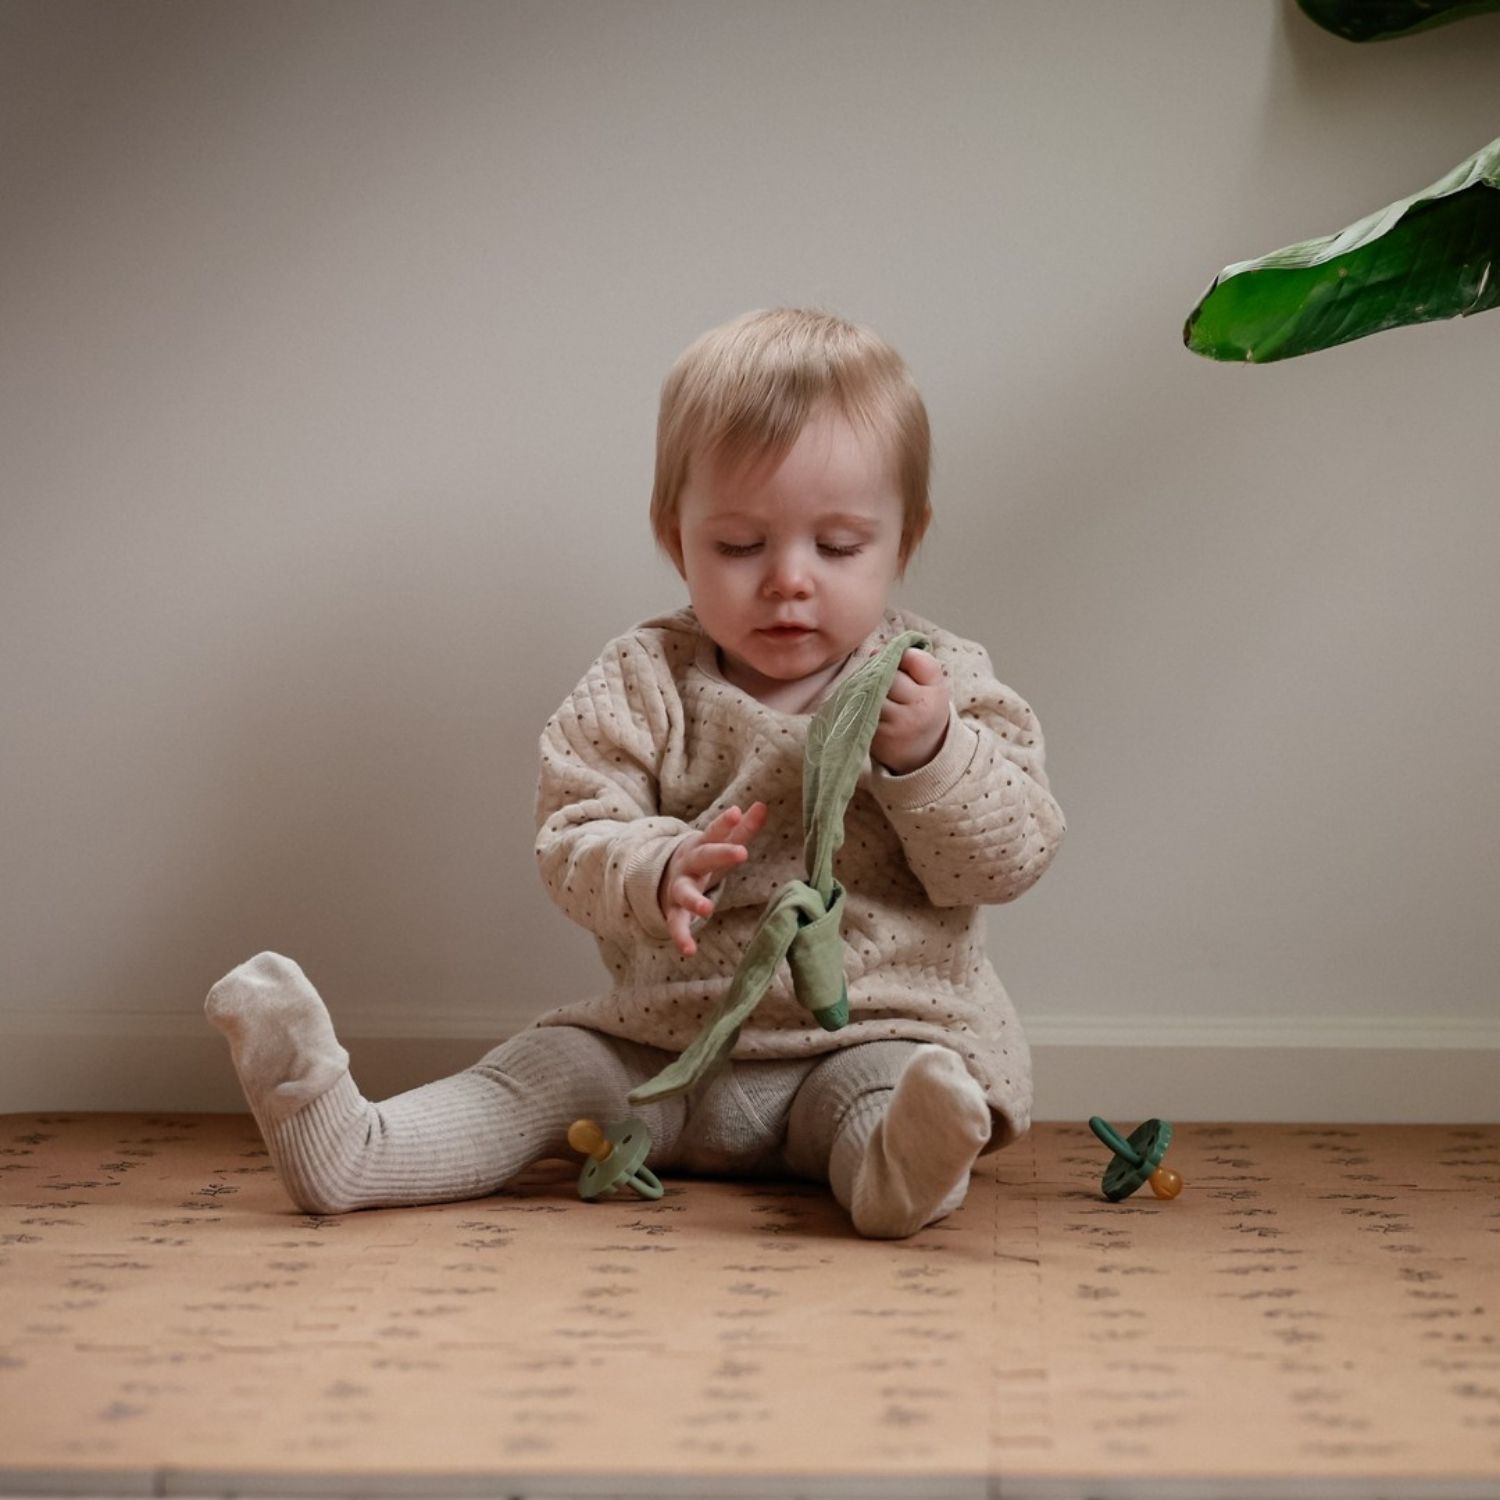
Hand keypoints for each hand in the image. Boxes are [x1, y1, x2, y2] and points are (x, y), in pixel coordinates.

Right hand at [659, 802, 768, 955]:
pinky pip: (676, 923)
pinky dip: (681, 937)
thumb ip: (742, 828)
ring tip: (707, 910)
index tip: (737, 811)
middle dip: (720, 853)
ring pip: (684, 892)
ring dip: (695, 901)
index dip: (726, 822)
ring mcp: (678, 887)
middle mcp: (688, 864)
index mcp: (702, 845)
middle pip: (703, 856)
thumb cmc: (702, 859)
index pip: (715, 832)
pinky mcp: (674, 910)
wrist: (662, 875)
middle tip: (742, 852)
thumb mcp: (720, 844)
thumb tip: (764, 804)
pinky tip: (689, 951)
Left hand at [871, 648, 949, 774]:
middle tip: (880, 674)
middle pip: (888, 675)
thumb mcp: (933, 684)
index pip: (912, 659)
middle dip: (880, 669)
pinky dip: (859, 701)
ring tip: (872, 688)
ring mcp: (894, 726)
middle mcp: (916, 712)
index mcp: (934, 694)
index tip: (898, 661)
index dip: (900, 655)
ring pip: (871, 690)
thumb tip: (875, 652)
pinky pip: (860, 708)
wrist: (923, 753)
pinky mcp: (875, 737)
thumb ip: (915, 661)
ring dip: (866, 684)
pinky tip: (866, 704)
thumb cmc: (925, 708)